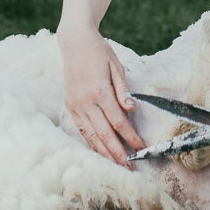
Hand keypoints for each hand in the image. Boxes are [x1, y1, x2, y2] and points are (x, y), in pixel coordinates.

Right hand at [58, 26, 143, 165]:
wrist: (74, 42)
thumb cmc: (99, 52)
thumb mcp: (116, 65)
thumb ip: (123, 89)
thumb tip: (131, 109)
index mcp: (99, 90)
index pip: (117, 121)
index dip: (129, 136)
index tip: (140, 146)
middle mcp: (85, 101)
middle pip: (103, 133)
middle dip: (117, 152)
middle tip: (129, 166)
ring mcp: (75, 104)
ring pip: (90, 135)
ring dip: (104, 152)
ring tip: (116, 165)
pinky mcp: (70, 105)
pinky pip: (81, 129)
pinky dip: (91, 142)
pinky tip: (100, 151)